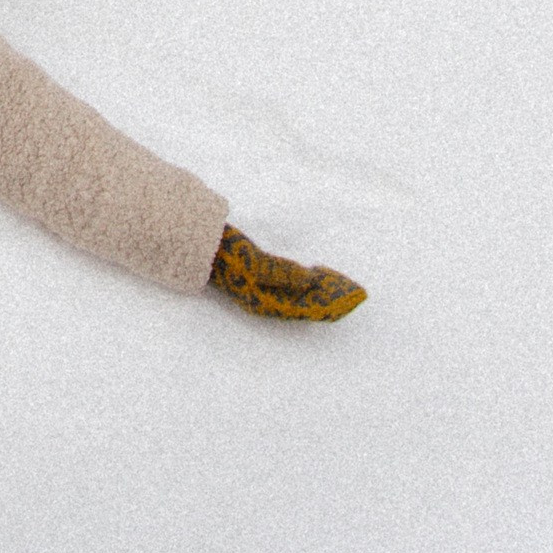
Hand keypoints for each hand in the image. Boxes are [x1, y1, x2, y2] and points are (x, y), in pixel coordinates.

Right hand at [209, 224, 364, 319]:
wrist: (197, 243)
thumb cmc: (224, 254)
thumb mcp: (252, 262)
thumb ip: (279, 272)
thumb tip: (309, 280)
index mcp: (265, 302)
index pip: (307, 308)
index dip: (331, 304)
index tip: (353, 297)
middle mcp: (266, 300)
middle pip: (306, 304)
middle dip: (330, 299)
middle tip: (356, 291)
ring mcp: (262, 290)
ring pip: (299, 296)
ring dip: (321, 290)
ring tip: (341, 282)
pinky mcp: (261, 278)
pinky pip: (290, 286)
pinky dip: (307, 281)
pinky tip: (316, 271)